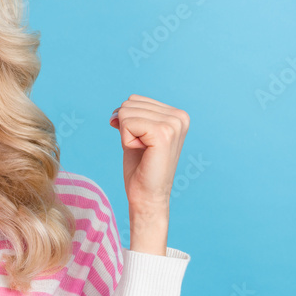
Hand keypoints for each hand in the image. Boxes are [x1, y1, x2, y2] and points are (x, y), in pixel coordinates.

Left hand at [109, 95, 188, 253]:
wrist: (147, 196)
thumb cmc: (140, 168)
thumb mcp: (134, 135)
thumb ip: (130, 117)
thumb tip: (116, 111)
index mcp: (177, 115)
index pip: (134, 99)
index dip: (127, 122)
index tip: (141, 143)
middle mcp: (179, 116)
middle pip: (129, 103)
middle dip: (126, 128)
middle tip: (141, 150)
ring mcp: (174, 124)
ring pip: (127, 112)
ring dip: (127, 135)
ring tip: (143, 152)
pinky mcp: (164, 134)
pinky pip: (128, 122)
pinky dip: (126, 140)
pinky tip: (141, 152)